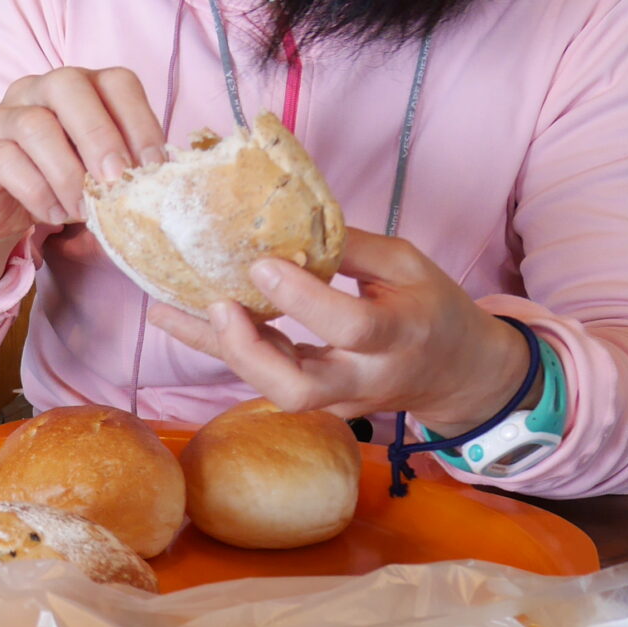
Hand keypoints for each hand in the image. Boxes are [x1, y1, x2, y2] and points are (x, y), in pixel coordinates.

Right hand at [0, 67, 165, 286]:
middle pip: (69, 86)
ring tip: (85, 209)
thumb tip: (163, 182)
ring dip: (67, 172)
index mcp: (79, 86)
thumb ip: (124, 165)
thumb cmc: (57, 182)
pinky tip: (54, 215)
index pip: (115, 81)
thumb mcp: (96, 170)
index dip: (140, 120)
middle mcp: (39, 89)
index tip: (155, 166)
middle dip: (100, 136)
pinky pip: (6, 161)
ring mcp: (5, 116)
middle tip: (117, 182)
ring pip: (35, 126)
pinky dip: (37, 192)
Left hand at [147, 229, 533, 434]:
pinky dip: (229, 350)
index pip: (350, 327)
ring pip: (274, 391)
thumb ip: (350, 248)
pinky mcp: (321, 405)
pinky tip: (185, 320)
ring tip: (168, 311)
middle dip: (249, 351)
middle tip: (216, 305)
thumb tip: (285, 221)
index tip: (261, 263)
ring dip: (220, 351)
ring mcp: (341, 400)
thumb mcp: (407, 263)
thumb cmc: (434, 307)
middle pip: (299, 389)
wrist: (459, 374)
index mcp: (400, 334)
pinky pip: (268, 380)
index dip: (302, 299)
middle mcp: (366, 377)